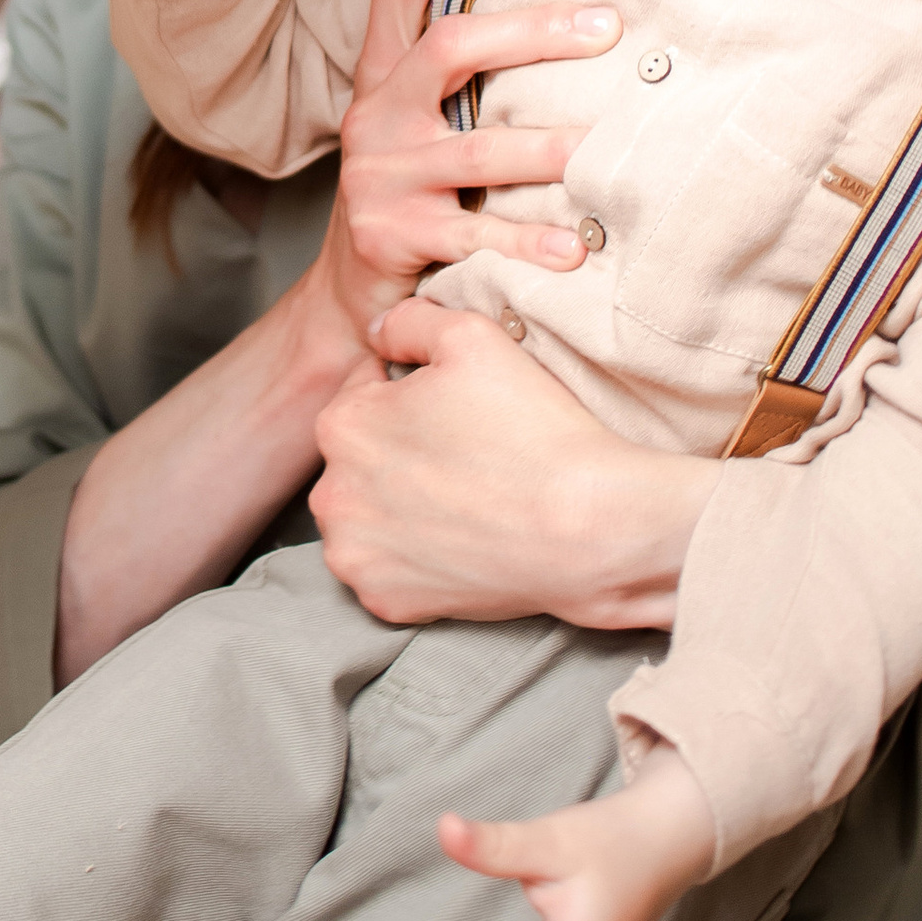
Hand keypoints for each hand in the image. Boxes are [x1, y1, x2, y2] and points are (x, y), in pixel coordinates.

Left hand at [308, 300, 706, 629]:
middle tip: (465, 455)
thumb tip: (379, 331)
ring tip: (463, 496)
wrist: (589, 527)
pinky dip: (415, 558)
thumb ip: (409, 320)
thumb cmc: (532, 429)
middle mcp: (332, 494)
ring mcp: (355, 555)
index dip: (411, 391)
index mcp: (342, 425)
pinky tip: (460, 540)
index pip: (363, 391)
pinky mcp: (384, 600)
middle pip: (362, 457)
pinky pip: (389, 568)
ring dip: (398, 505)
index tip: (456, 409)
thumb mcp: (471, 335)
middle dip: (399, 449)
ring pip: (368, 515)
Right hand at [333, 0, 618, 304]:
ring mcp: (380, 174)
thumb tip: (581, 17)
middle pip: (450, 44)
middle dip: (535, 32)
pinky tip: (575, 248)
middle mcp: (376, 112)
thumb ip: (469, 72)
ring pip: (477, 149)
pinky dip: (529, 242)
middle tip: (608, 29)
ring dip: (550, 149)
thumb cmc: (413, 192)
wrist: (353, 291)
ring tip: (607, 150)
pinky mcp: (392, 235)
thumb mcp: (420, 120)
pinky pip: (474, 234)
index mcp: (383, 70)